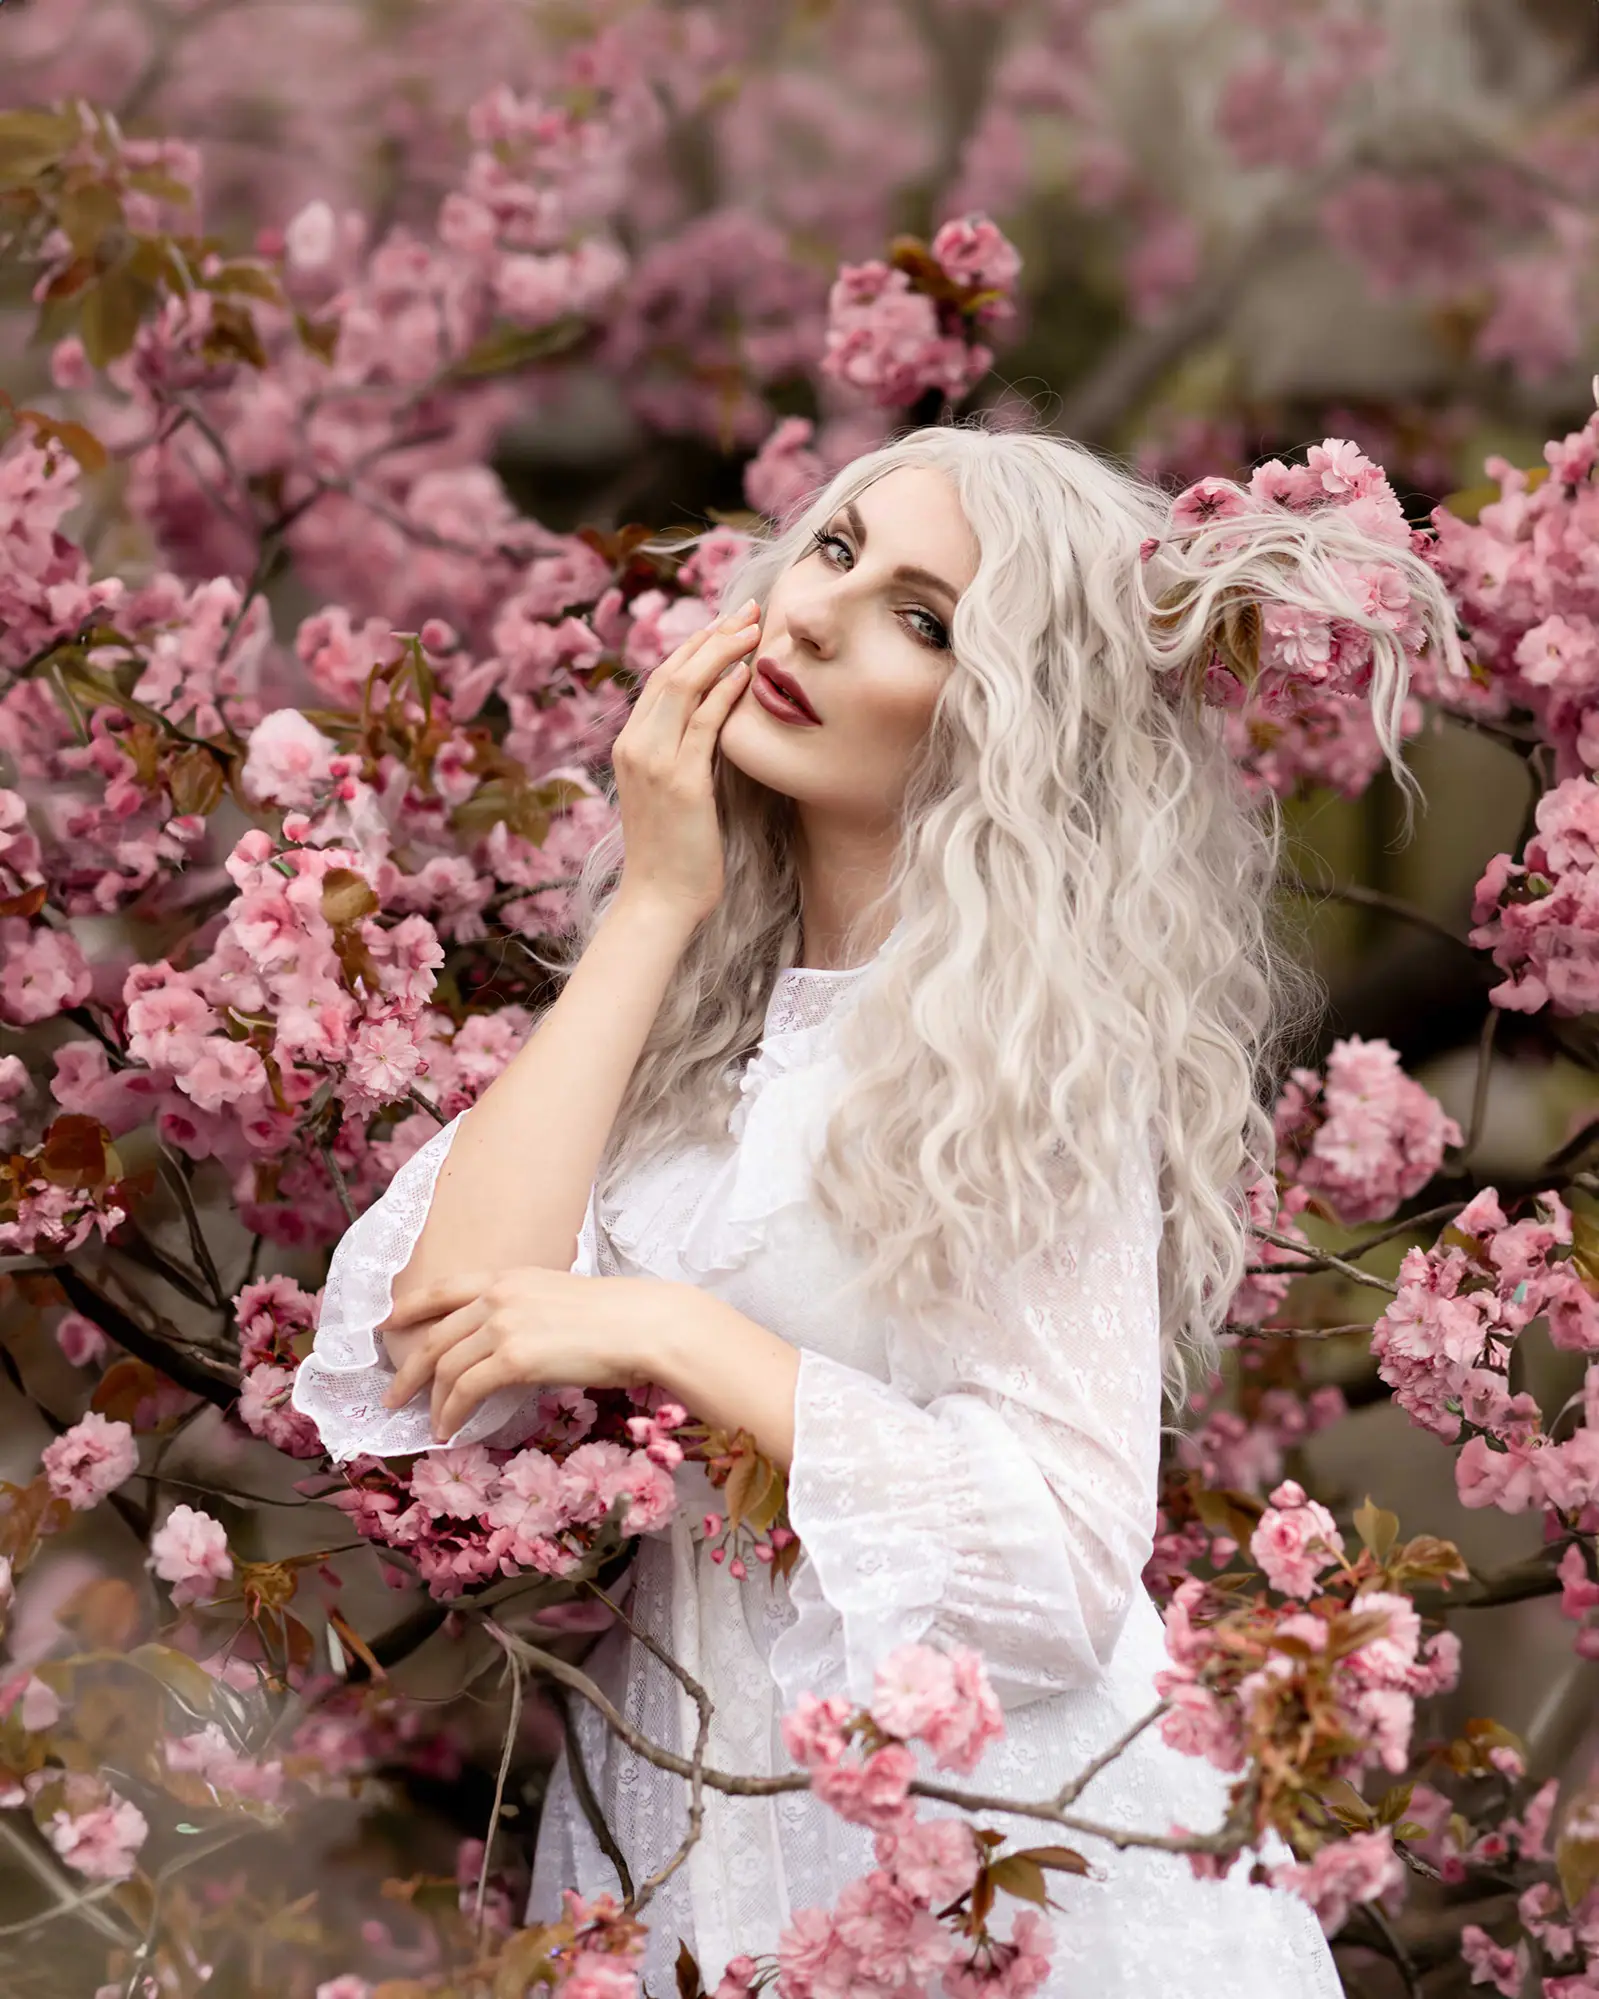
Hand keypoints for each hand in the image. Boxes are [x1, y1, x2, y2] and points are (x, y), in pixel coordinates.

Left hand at [377, 1268, 668, 1442]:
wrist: (643, 1325)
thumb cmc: (617, 1318)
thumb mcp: (559, 1300)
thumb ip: (525, 1315)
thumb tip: (507, 1349)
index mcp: (509, 1277)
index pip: (444, 1288)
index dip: (409, 1307)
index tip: (386, 1324)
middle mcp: (499, 1296)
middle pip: (435, 1335)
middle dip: (408, 1369)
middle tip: (393, 1394)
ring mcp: (504, 1325)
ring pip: (446, 1367)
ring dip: (432, 1400)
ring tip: (430, 1423)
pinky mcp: (515, 1358)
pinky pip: (466, 1390)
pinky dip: (451, 1413)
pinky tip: (450, 1429)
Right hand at [610, 597, 760, 926]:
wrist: (658, 900)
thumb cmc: (673, 855)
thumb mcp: (671, 795)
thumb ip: (683, 757)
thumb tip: (712, 731)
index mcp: (630, 745)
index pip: (661, 678)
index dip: (696, 645)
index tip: (729, 622)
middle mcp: (636, 745)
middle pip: (671, 671)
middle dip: (712, 634)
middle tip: (749, 609)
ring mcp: (655, 762)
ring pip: (684, 686)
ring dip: (723, 651)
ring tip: (755, 628)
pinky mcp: (681, 782)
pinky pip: (704, 724)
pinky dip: (725, 692)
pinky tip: (748, 672)